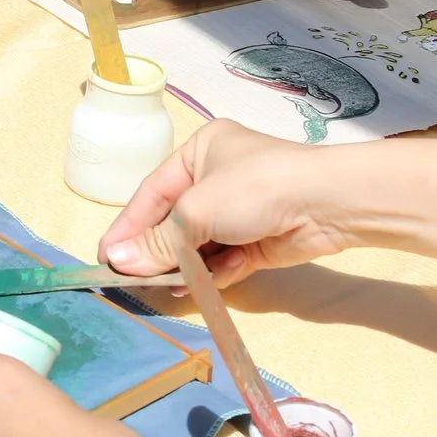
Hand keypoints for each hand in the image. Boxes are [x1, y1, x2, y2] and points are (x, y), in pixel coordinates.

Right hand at [95, 121, 354, 290]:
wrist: (328, 204)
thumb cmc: (255, 187)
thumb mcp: (197, 210)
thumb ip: (158, 240)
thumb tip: (118, 260)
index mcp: (202, 150)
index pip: (153, 192)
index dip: (129, 225)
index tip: (107, 256)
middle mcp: (220, 177)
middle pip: (175, 220)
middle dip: (156, 249)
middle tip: (130, 278)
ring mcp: (242, 210)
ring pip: (200, 243)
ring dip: (184, 265)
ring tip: (162, 286)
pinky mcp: (260, 240)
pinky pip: (226, 259)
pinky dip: (213, 272)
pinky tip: (196, 286)